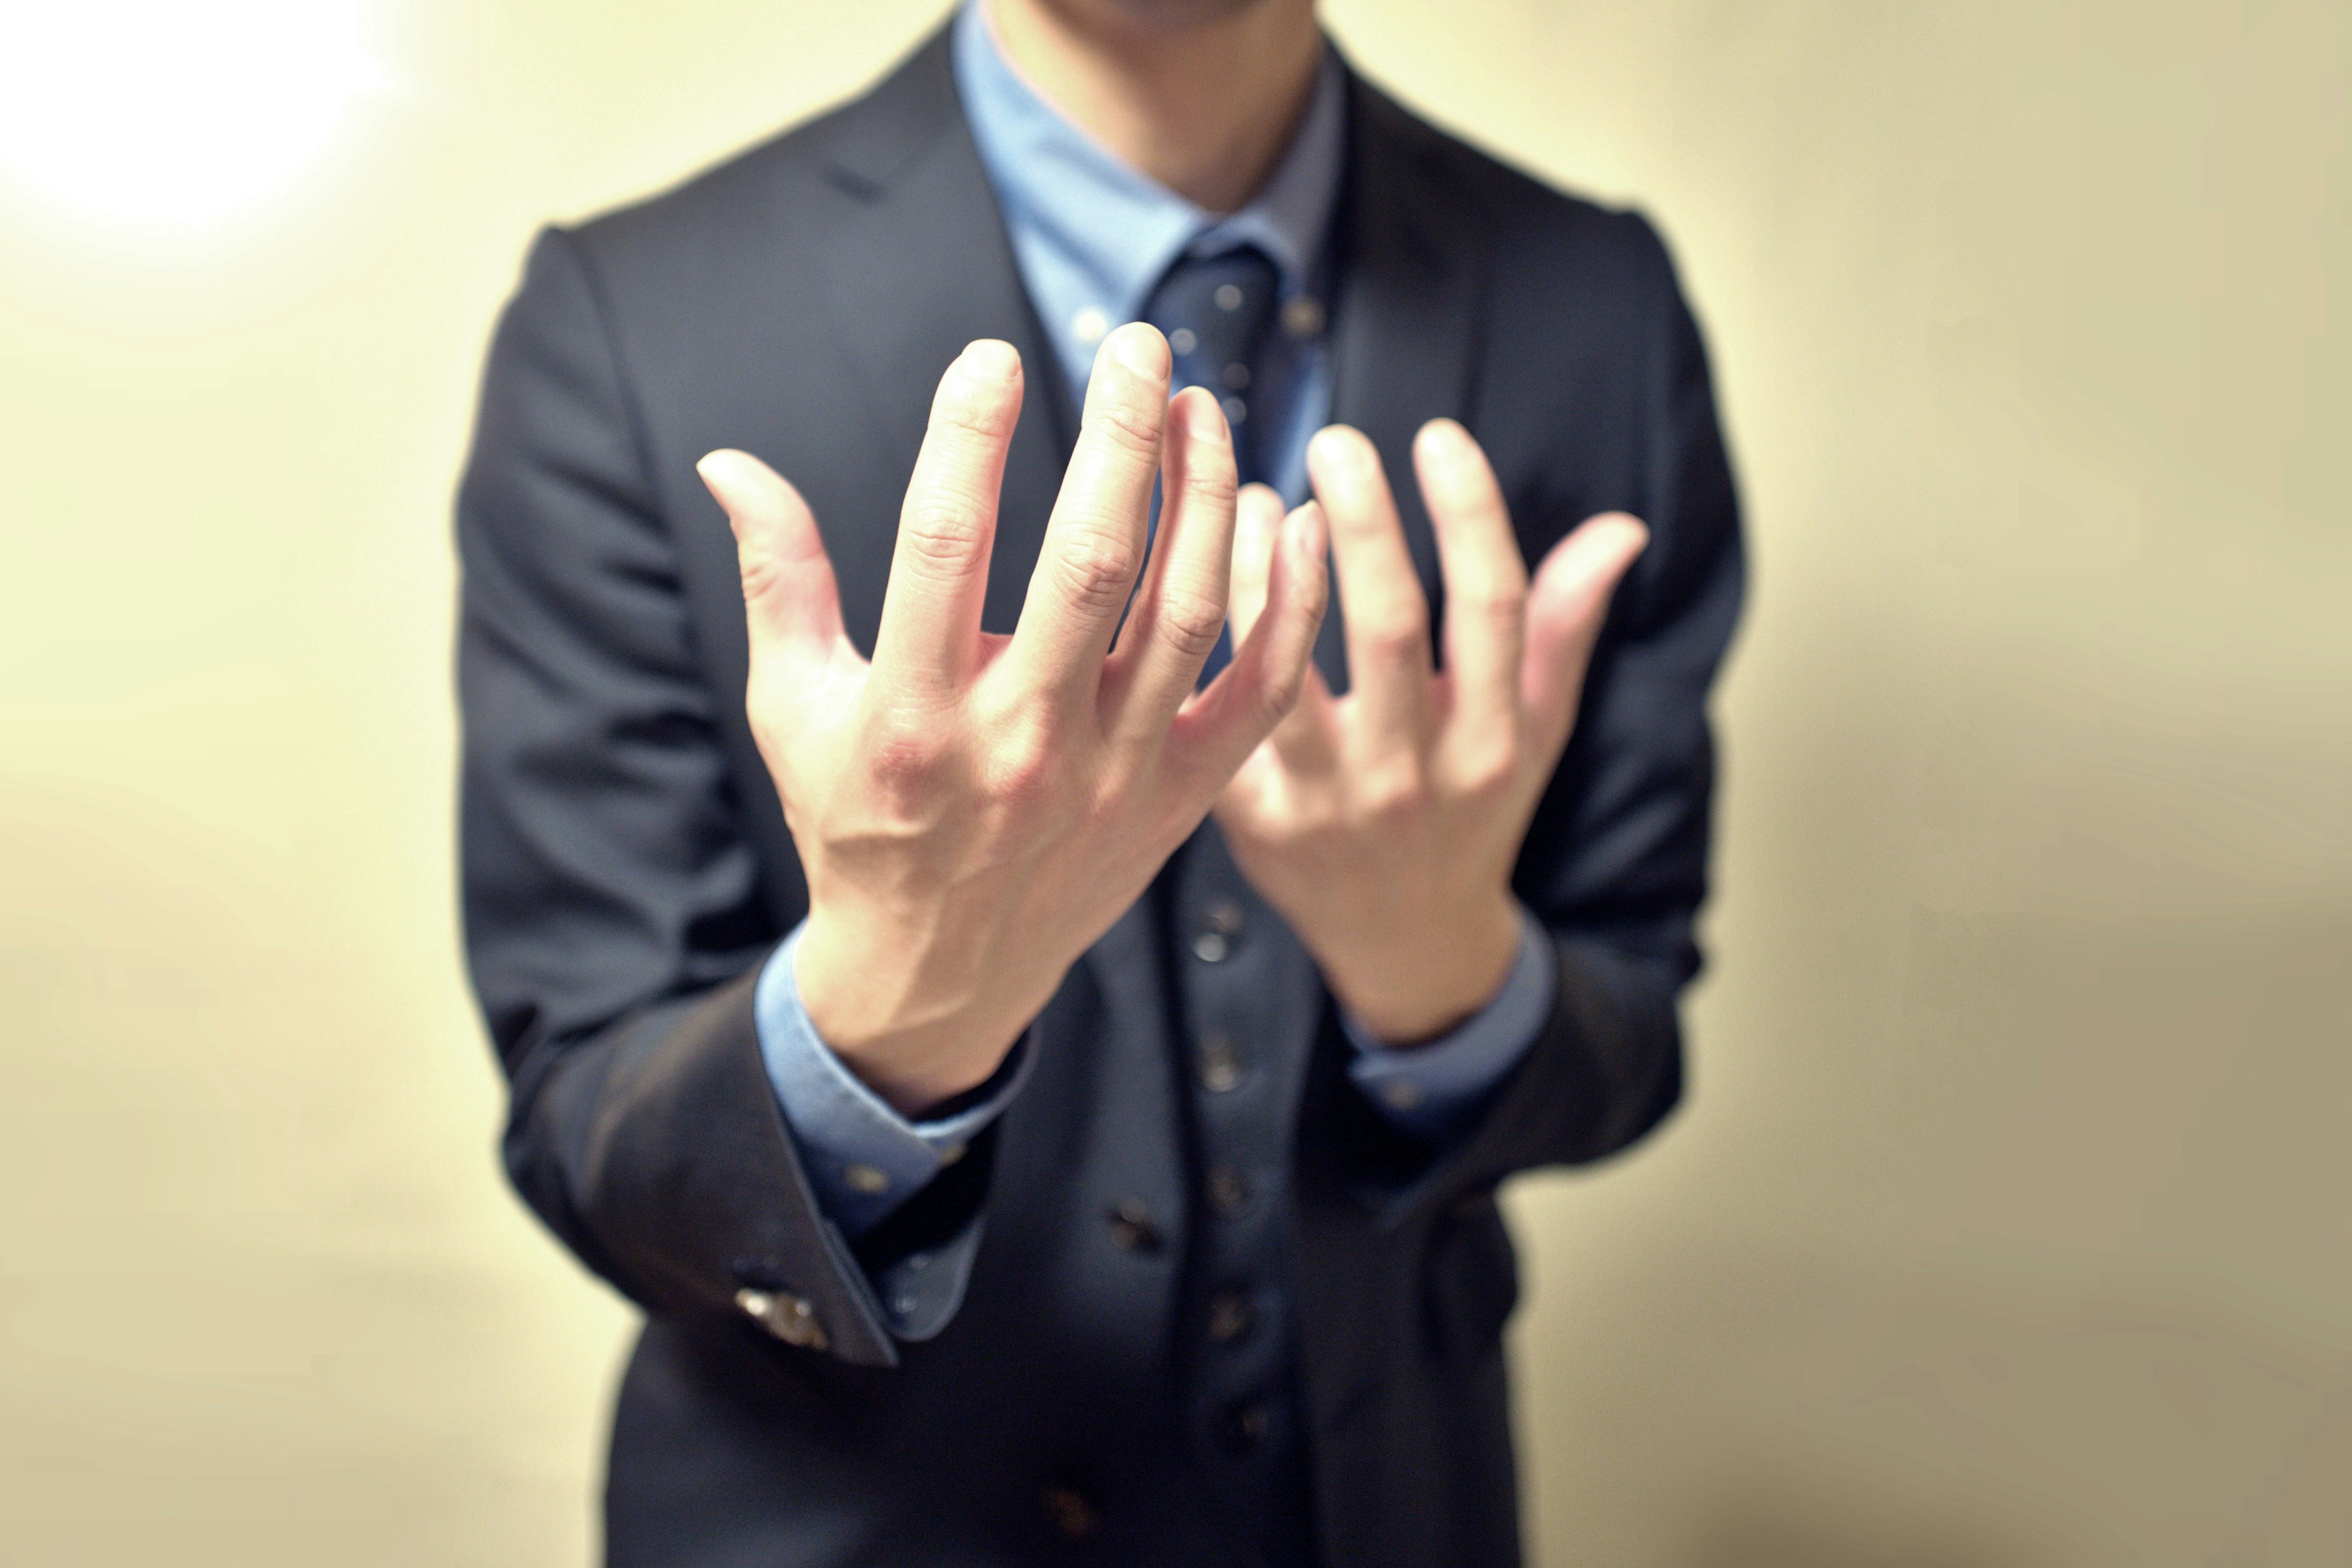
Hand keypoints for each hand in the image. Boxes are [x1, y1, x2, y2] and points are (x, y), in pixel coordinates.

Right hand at [698, 328, 1327, 1113]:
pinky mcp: (1182, 800)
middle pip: (1092, 565)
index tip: (993, 356)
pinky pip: (1259, 688)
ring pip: (1187, 610)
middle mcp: (1022, 746)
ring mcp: (1116, 776)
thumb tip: (727, 460)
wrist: (939, 974)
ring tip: (1201, 407)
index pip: (943, 548)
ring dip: (1206, 496)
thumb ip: (777, 579)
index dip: (969, 440)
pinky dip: (1289, 602)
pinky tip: (1289, 515)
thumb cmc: (858, 822)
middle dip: (1122, 438)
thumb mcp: (790, 710)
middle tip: (1139, 345)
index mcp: (913, 720)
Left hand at [1214, 420, 1646, 1045]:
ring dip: (1263, 570)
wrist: (1401, 940)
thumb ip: (1563, 626)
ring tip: (1248, 493)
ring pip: (1284, 668)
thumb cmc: (1470, 809)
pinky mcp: (1250, 819)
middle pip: (1387, 629)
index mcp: (1491, 742)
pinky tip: (1202, 563)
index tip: (1439, 438)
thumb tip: (1621, 529)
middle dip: (1363, 524)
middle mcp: (1413, 774)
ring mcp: (1326, 801)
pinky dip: (1213, 633)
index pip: (1491, 609)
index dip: (1469, 516)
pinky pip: (1223, 710)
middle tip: (1337, 442)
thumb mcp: (1533, 730)